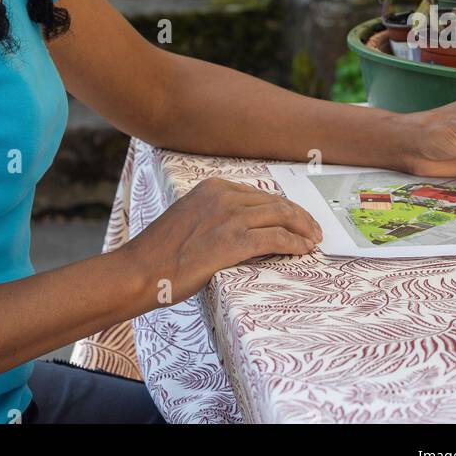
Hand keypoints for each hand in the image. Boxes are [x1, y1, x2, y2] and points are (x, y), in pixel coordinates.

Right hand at [125, 176, 321, 305]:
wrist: (142, 269)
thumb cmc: (161, 252)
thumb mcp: (190, 218)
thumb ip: (215, 215)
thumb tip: (242, 227)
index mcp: (213, 187)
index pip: (260, 193)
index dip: (283, 206)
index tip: (296, 217)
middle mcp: (223, 195)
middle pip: (274, 202)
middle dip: (299, 216)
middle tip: (314, 230)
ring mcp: (229, 217)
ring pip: (280, 217)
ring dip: (302, 229)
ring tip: (313, 241)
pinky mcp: (234, 241)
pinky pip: (276, 238)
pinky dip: (294, 243)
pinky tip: (303, 250)